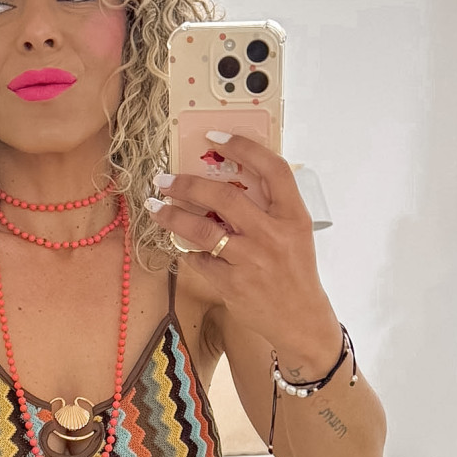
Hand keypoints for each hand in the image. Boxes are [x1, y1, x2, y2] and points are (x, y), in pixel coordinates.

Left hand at [146, 133, 337, 354]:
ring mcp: (250, 260)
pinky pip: (199, 260)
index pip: (271, 168)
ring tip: (156, 207)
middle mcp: (272, 234)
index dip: (242, 147)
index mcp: (293, 215)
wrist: (300, 319)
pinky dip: (188, 251)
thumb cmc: (294, 271)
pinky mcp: (232, 284)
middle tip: (164, 179)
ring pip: (201, 230)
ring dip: (172, 216)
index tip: (215, 136)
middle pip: (224, 196)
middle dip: (188, 184)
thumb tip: (228, 178)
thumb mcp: (294, 232)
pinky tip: (183, 246)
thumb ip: (269, 207)